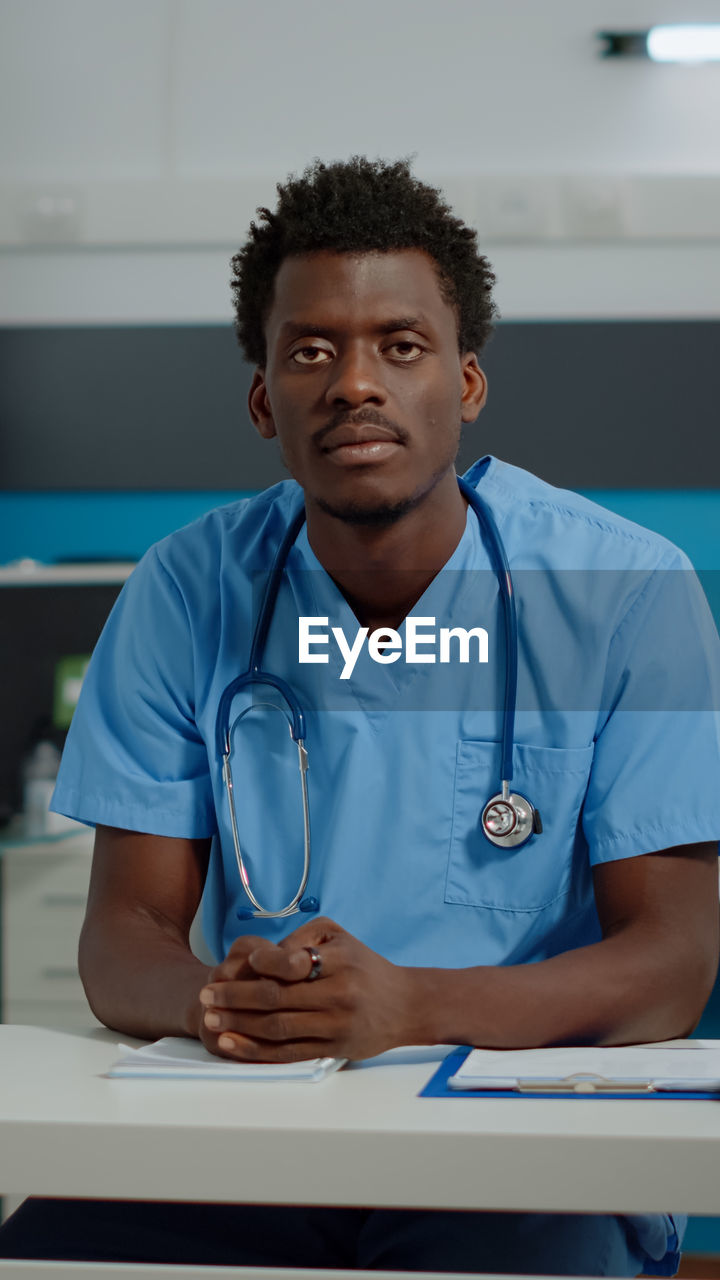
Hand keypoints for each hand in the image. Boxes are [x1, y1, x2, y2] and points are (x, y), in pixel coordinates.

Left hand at [197, 917, 417, 1061]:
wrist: (404, 1005)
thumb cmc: (363, 965)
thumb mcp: (339, 936)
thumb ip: (301, 938)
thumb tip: (262, 957)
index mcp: (340, 961)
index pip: (291, 964)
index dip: (261, 964)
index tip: (240, 963)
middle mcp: (339, 995)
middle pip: (276, 998)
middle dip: (235, 997)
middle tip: (206, 996)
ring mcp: (335, 1026)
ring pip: (277, 1028)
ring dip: (238, 1024)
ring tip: (211, 1018)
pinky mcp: (331, 1050)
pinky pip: (286, 1052)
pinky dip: (254, 1049)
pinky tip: (231, 1043)